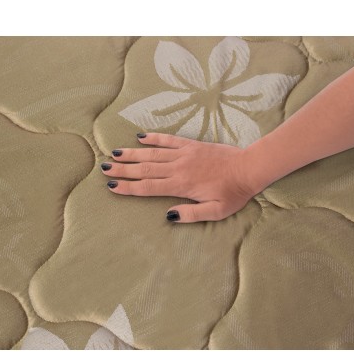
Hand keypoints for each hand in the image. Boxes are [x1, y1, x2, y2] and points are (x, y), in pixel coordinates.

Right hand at [100, 132, 255, 223]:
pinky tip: (141, 137)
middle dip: (123, 169)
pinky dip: (154, 138)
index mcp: (182, 186)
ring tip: (115, 153)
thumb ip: (192, 214)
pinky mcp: (191, 145)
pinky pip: (168, 140)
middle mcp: (178, 168)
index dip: (129, 187)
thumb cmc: (233, 193)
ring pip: (152, 154)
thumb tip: (168, 215)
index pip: (149, 187)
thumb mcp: (216, 211)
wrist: (248, 168)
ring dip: (132, 154)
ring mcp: (184, 154)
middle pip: (145, 169)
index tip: (112, 185)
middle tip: (104, 167)